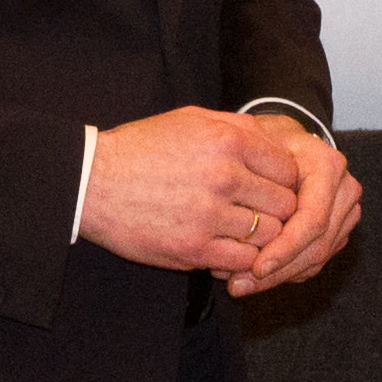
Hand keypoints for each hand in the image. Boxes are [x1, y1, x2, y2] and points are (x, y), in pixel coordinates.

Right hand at [79, 107, 305, 277]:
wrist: (92, 182)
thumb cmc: (140, 149)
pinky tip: (226, 251)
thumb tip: (272, 139)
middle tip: (261, 215)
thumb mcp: (189, 120)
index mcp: (228, 141)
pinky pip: (242, 260)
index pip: (288, 170)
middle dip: (278, 212)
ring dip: (261, 238)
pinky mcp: (193, 248)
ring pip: (268, 235)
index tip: (270, 190)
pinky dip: (241, 259)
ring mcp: (210, 214)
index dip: (285, 183)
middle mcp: (225, 176)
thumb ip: (235, 126)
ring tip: (243, 234)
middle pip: (285, 204)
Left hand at [225, 115, 360, 297]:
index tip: (255, 267)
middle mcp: (345, 189)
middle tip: (238, 285)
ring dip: (278, 277)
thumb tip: (237, 230)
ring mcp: (346, 211)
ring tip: (239, 285)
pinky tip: (255, 279)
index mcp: (328, 166)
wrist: (285, 140)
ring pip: (317, 258)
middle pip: (317, 245)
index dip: (285, 248)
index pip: (313, 219)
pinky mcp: (339, 229)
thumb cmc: (264, 141)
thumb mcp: (252, 147)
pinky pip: (315, 260)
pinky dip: (286, 273)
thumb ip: (248, 179)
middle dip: (278, 271)